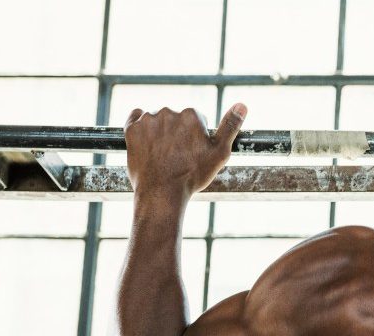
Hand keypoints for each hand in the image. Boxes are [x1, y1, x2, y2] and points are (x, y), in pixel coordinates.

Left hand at [124, 103, 246, 196]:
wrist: (162, 192)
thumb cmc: (193, 174)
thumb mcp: (220, 153)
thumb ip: (230, 126)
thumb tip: (242, 105)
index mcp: (191, 115)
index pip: (196, 120)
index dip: (197, 137)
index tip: (194, 151)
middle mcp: (168, 112)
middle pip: (176, 119)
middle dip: (178, 133)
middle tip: (179, 155)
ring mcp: (148, 120)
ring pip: (157, 120)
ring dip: (160, 131)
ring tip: (163, 154)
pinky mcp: (131, 129)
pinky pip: (135, 118)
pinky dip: (140, 126)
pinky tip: (147, 141)